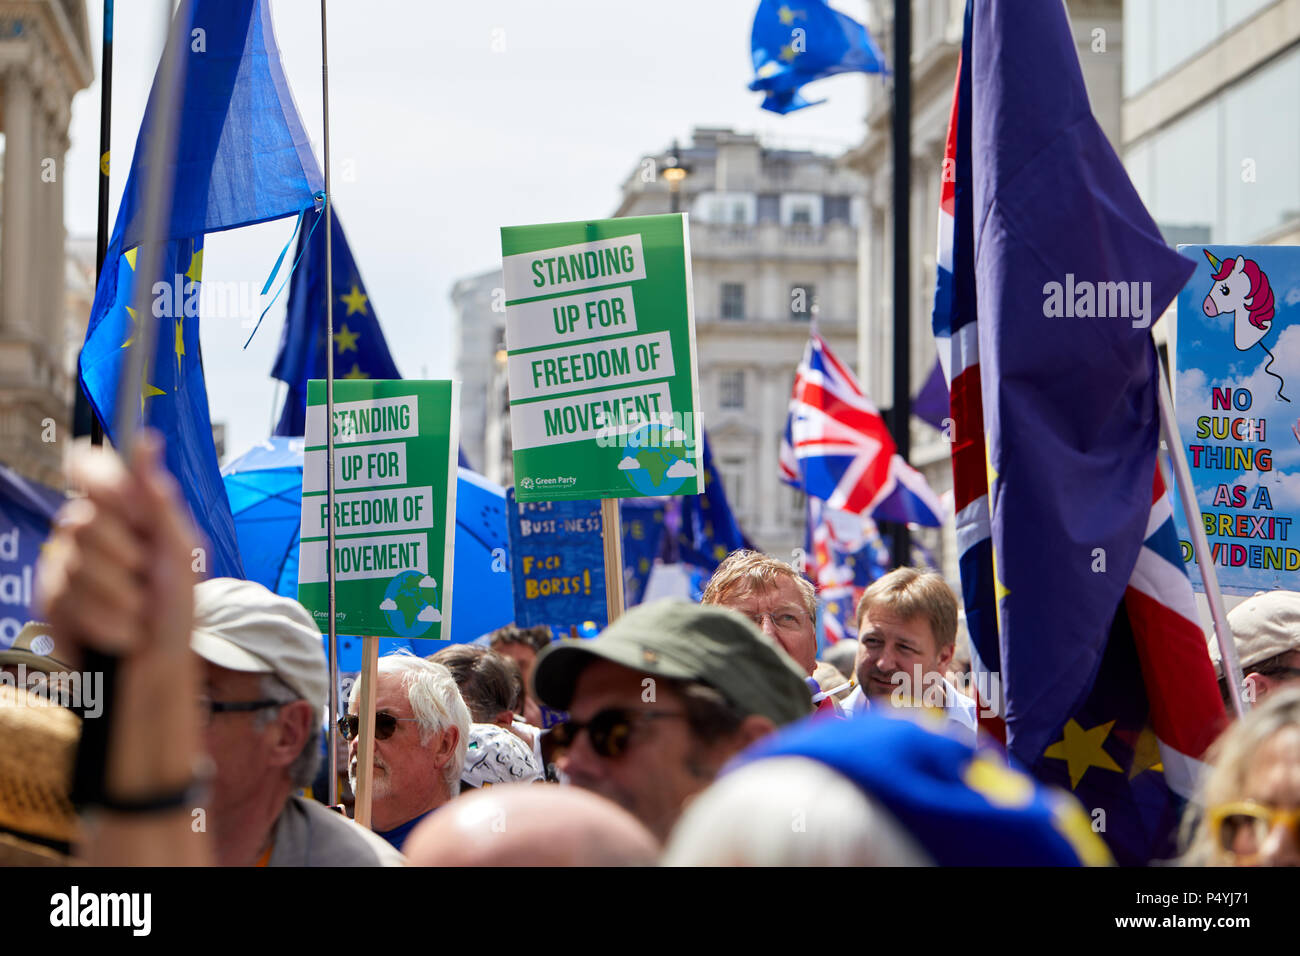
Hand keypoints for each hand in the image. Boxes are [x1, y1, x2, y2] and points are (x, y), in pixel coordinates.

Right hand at [37, 431, 199, 665]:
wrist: (160, 665)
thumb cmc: (176, 607)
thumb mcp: (181, 550)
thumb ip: (159, 501)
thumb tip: (147, 441)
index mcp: (122, 511)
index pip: (86, 466)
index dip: (98, 476)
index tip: (121, 497)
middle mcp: (86, 531)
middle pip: (83, 518)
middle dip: (126, 554)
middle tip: (147, 575)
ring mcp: (63, 565)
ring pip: (76, 563)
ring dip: (121, 594)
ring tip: (139, 609)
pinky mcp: (49, 601)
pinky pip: (68, 600)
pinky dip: (107, 620)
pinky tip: (122, 629)